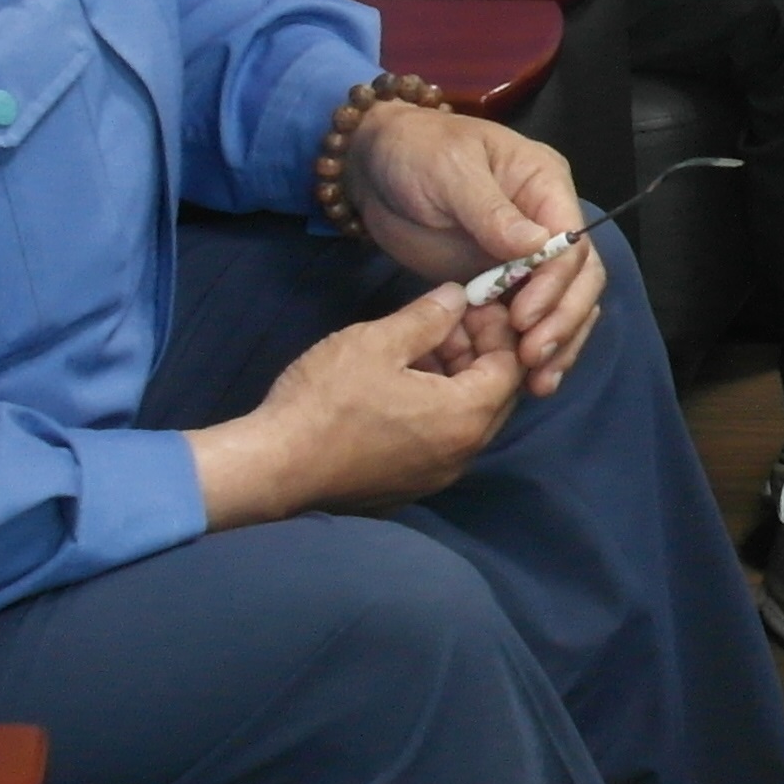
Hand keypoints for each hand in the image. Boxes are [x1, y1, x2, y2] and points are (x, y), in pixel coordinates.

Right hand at [187, 287, 523, 524]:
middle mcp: (462, 454)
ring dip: (454, 379)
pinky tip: (400, 384)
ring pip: (466, 418)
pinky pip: (440, 441)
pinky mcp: (408, 486)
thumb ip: (429, 317)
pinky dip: (434, 408)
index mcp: (466, 418)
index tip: (471, 303)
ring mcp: (435, 476)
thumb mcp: (378, 341)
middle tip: (445, 321)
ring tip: (417, 347)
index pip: (511, 367)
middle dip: (477, 351)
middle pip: (494, 395)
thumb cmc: (326, 400)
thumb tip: (458, 296)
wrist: (272, 467)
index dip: (496, 329)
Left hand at [332, 100, 604, 389]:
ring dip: (558, 341)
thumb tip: (538, 245)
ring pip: (564, 302)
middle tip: (532, 359)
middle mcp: (546, 221)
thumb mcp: (451, 172)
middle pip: (580, 278)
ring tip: (538, 381)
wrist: (374, 163)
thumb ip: (492, 210)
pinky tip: (526, 377)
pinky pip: (530, 315)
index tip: (525, 319)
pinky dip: (532, 344)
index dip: (556, 284)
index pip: (572, 242)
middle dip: (564, 320)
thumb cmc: (415, 153)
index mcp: (544, 185)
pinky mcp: (500, 280)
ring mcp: (525, 254)